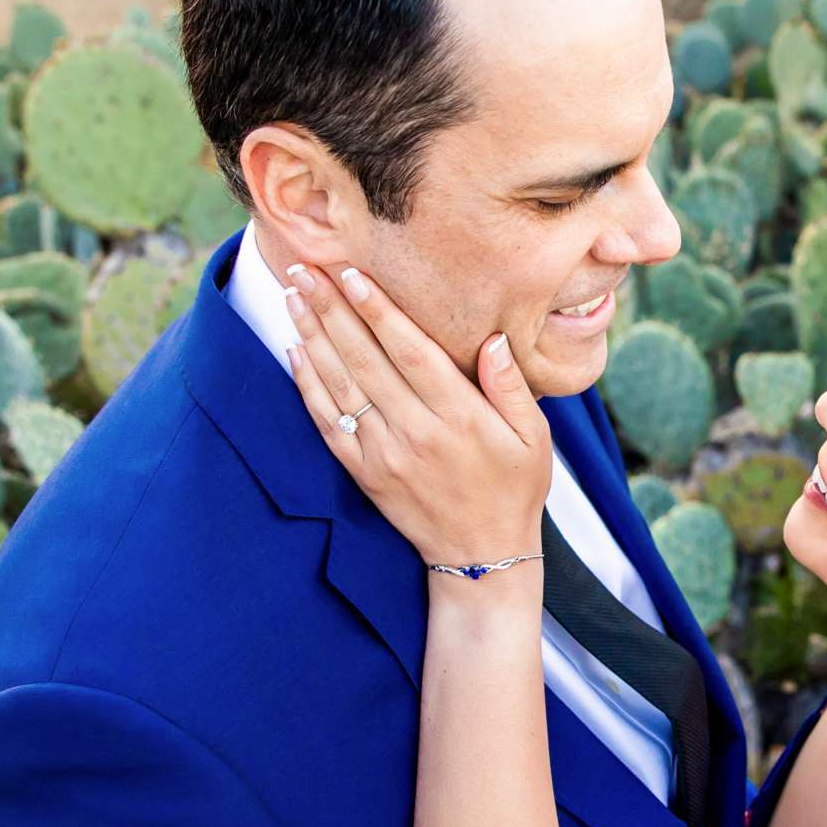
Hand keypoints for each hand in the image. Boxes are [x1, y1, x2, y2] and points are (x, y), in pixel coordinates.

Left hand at [278, 261, 551, 575]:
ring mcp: (384, 454)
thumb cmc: (513, 488)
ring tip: (292, 295)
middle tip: (305, 268)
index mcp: (460, 417)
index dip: (377, 311)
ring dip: (312, 337)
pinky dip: (308, 386)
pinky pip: (328, 423)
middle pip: (365, 360)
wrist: (482, 557)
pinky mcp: (364, 473)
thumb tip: (492, 339)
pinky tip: (294, 351)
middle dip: (332, 309)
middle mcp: (416, 432)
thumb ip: (510, 386)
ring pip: (340, 385)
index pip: (410, 352)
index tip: (351, 274)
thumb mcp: (534, 438)